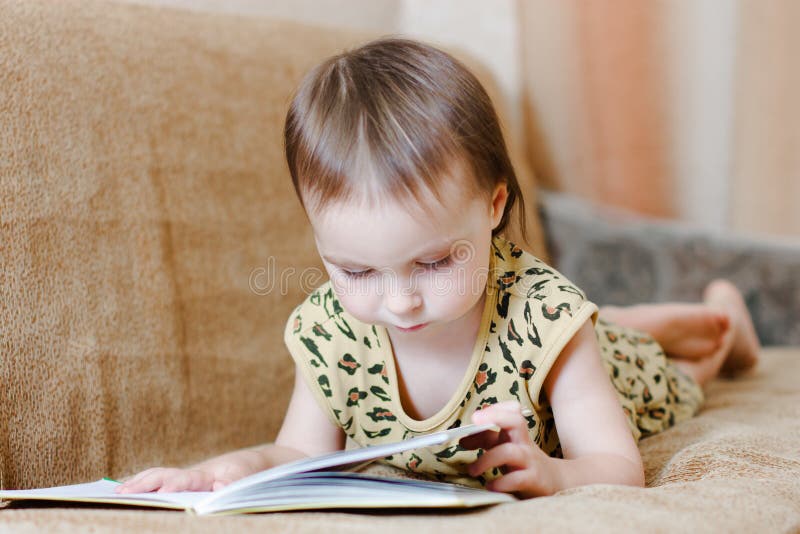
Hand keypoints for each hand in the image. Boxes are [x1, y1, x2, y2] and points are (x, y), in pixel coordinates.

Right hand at [115, 462, 248, 493]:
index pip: (184, 479)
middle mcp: (192, 475)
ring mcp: (186, 478)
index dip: (172, 484)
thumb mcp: (247, 476)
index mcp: (206, 475)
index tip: (161, 489)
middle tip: (122, 493)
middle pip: (163, 475)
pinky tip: (128, 489)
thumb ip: (235, 482)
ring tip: (117, 492)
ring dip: (138, 482)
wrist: (252, 462)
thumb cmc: (248, 471)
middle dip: (143, 483)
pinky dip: (143, 483)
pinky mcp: (186, 483)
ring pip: (158, 476)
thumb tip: (219, 486)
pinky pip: (161, 481)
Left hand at [460, 401, 557, 497]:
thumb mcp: (504, 446)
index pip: (511, 410)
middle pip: (516, 421)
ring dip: (486, 460)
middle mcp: (523, 442)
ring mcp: (529, 460)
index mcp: (516, 432)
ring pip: (509, 452)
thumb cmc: (522, 461)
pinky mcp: (533, 480)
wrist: (553, 481)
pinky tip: (490, 486)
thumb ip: (485, 439)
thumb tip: (463, 438)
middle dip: (496, 416)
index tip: (476, 416)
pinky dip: (501, 483)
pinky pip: (517, 479)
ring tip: (472, 470)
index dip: (495, 408)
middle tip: (474, 420)